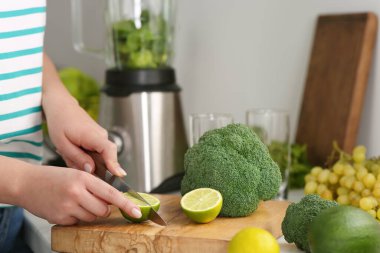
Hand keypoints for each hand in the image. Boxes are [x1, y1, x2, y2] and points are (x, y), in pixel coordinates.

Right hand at [17, 165, 140, 224]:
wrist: (27, 183)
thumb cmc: (54, 177)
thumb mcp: (77, 174)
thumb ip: (95, 186)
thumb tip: (113, 199)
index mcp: (83, 177)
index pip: (111, 193)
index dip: (126, 204)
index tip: (137, 212)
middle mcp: (76, 192)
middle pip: (103, 209)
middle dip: (103, 208)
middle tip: (91, 199)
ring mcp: (67, 206)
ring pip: (92, 217)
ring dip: (89, 212)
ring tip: (76, 201)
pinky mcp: (60, 218)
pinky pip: (78, 222)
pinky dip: (76, 217)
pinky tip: (66, 207)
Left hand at [44, 95, 125, 176]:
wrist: (62, 106)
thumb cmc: (60, 122)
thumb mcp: (62, 144)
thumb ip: (77, 158)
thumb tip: (91, 170)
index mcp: (92, 135)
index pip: (108, 150)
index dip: (114, 163)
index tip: (120, 174)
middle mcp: (101, 135)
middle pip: (105, 158)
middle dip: (92, 167)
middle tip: (72, 161)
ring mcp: (102, 136)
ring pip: (100, 156)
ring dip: (86, 160)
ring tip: (69, 153)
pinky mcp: (99, 138)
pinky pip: (97, 152)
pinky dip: (86, 156)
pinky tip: (74, 150)